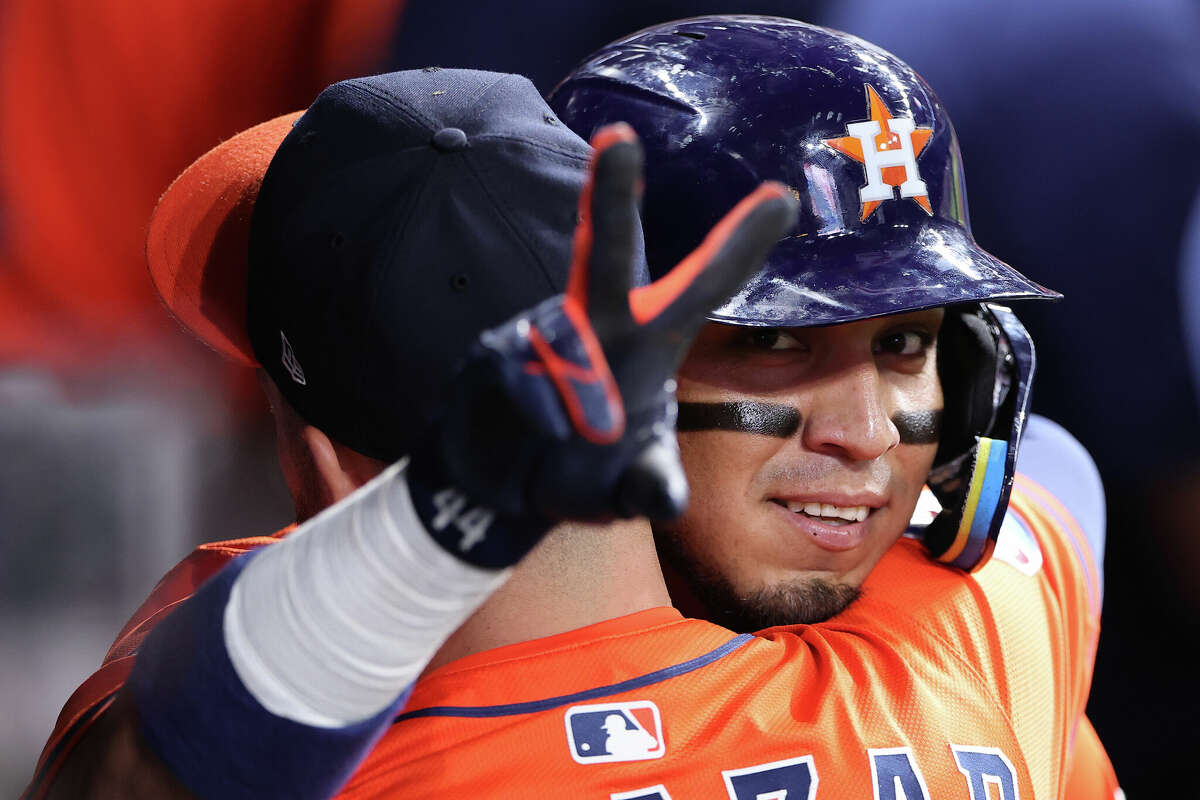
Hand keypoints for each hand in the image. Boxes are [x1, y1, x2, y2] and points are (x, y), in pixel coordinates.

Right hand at [432, 123, 796, 524]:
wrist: (501, 490)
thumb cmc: (584, 475)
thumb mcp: (627, 491)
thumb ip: (651, 489)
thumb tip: (667, 498)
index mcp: (648, 344)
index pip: (700, 284)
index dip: (739, 242)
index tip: (783, 194)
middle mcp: (597, 325)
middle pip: (610, 254)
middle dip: (613, 197)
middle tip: (619, 138)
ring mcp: (541, 337)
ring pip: (561, 337)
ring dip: (581, 389)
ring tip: (585, 435)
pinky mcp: (495, 357)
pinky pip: (520, 377)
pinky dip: (537, 410)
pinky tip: (544, 436)